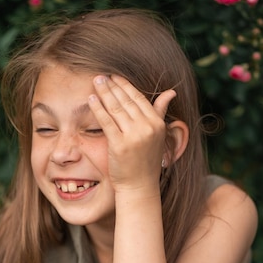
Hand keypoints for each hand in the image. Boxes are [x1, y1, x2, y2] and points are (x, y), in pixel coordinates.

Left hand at [88, 74, 175, 191]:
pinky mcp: (119, 145)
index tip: (115, 76)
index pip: (139, 98)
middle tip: (101, 75)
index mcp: (157, 123)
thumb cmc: (146, 161)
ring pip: (116, 108)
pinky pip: (106, 121)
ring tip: (96, 81)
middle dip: (112, 85)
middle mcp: (147, 127)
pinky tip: (91, 98)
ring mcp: (133, 136)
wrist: (139, 186)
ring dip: (104, 92)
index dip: (125, 85)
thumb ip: (159, 112)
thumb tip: (171, 92)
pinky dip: (98, 108)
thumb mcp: (158, 135)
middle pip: (126, 101)